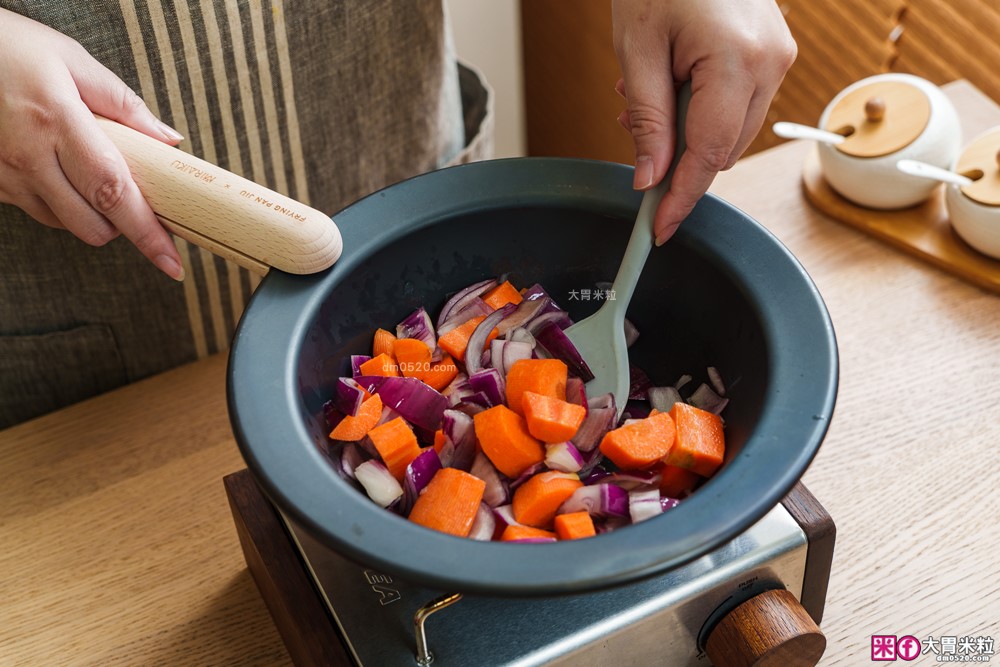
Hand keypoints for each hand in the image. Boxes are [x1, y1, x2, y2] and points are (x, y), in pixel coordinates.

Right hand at [0, 8, 185, 279]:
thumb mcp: (73, 61)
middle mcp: (28, 156)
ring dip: (91, 215)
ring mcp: (6, 173)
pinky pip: (39, 211)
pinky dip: (62, 204)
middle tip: (138, 202)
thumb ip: (124, 104)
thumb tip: (168, 140)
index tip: (171, 261)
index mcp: (57, 122)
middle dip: (123, 225)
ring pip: (65, 224)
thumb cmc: (13, 50)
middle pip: (91, 224)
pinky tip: (63, 173)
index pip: (112, 191)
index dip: (146, 232)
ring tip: (92, 176)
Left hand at [612, 0, 795, 244]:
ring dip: (687, 130)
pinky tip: (672, 81)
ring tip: (648, 92)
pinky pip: (738, 104)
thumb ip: (647, 122)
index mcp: (740, 61)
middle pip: (724, 147)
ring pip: (732, 130)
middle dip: (677, 156)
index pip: (710, 154)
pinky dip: (702, 108)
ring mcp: (779, 56)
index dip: (682, 197)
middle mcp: (772, 62)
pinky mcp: (774, 52)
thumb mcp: (637, 51)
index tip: (658, 228)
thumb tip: (650, 180)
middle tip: (632, 131)